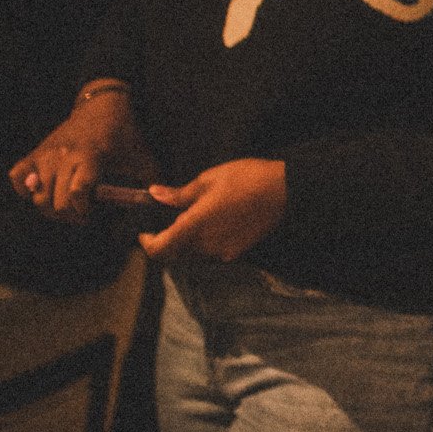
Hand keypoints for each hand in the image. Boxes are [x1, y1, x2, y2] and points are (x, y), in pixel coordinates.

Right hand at [9, 87, 157, 220]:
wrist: (102, 105)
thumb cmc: (124, 133)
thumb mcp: (142, 156)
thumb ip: (151, 182)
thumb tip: (158, 205)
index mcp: (90, 157)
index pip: (76, 192)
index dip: (81, 209)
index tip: (92, 213)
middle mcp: (64, 156)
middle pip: (53, 200)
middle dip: (68, 214)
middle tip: (82, 214)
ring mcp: (46, 154)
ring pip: (35, 193)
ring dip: (49, 206)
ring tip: (66, 205)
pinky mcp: (36, 152)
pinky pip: (17, 176)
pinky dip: (25, 189)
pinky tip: (42, 191)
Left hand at [139, 159, 287, 262]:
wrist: (286, 190)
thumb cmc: (246, 179)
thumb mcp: (208, 179)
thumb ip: (179, 194)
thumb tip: (154, 194)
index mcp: (194, 226)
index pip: (159, 249)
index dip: (147, 244)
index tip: (145, 232)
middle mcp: (205, 245)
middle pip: (175, 252)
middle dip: (171, 238)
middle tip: (176, 216)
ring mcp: (222, 251)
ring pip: (194, 252)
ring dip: (190, 239)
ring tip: (202, 215)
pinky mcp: (237, 252)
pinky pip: (213, 251)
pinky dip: (209, 240)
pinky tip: (221, 221)